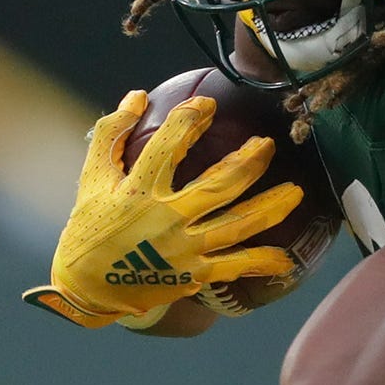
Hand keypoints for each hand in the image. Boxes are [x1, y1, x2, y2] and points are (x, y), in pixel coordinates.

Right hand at [23, 90, 303, 328]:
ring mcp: (183, 249)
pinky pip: (233, 266)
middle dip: (248, 163)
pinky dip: (261, 261)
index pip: (168, 146)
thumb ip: (112, 134)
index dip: (190, 120)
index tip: (208, 105)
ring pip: (236, 225)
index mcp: (138, 191)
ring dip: (270, 208)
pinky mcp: (193, 274)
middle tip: (268, 145)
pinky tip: (286, 257)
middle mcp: (166, 218)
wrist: (88, 288)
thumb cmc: (90, 228)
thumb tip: (138, 96)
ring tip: (296, 192)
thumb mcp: (91, 179)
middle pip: (218, 186)